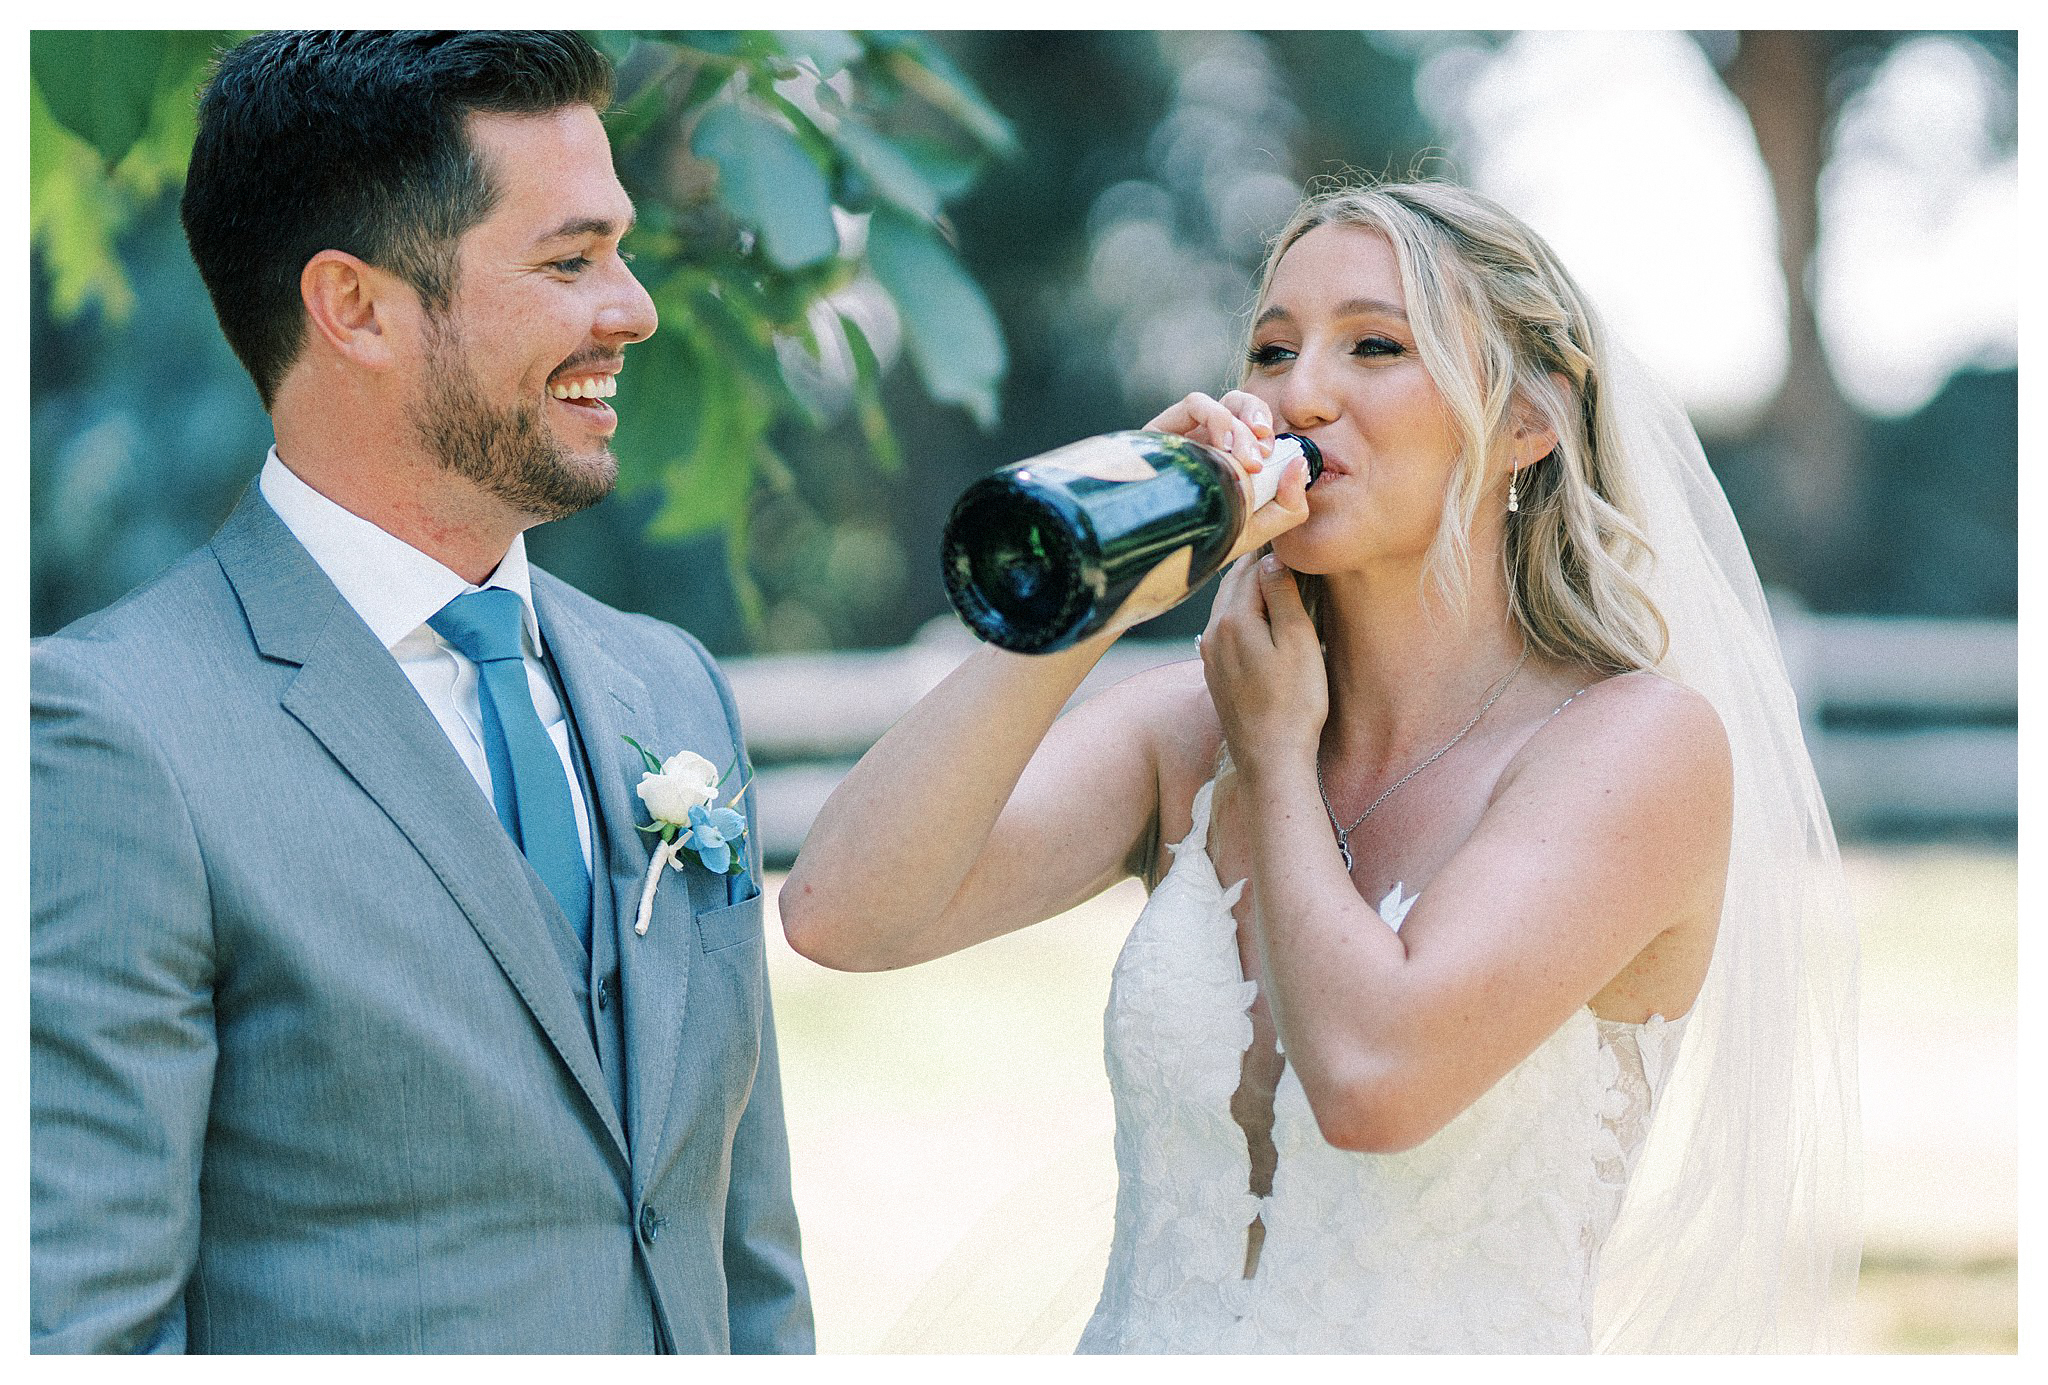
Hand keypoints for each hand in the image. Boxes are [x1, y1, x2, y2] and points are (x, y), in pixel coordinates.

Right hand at [1144, 390, 1310, 555]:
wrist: (1154, 553)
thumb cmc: (1203, 543)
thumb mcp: (1255, 532)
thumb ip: (1289, 505)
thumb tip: (1299, 464)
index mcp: (1229, 460)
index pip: (1255, 428)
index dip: (1269, 432)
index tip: (1274, 455)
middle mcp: (1208, 443)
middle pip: (1241, 406)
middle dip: (1258, 421)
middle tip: (1262, 453)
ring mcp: (1185, 435)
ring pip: (1222, 402)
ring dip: (1240, 424)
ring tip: (1244, 458)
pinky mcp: (1161, 430)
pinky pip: (1195, 403)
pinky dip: (1217, 418)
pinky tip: (1221, 448)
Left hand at [1199, 553, 1327, 777]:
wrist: (1270, 759)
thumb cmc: (1293, 704)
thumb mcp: (1298, 644)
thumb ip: (1283, 597)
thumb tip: (1271, 559)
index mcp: (1234, 619)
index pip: (1250, 567)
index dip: (1269, 544)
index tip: (1285, 527)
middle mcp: (1213, 632)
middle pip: (1233, 582)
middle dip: (1254, 560)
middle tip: (1277, 540)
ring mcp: (1210, 654)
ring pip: (1225, 604)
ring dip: (1246, 586)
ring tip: (1269, 569)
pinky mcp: (1215, 673)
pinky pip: (1225, 626)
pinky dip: (1240, 610)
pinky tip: (1255, 612)